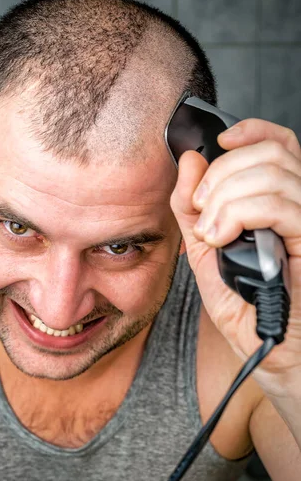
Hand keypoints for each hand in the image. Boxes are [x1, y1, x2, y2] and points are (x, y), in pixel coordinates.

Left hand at [170, 119, 300, 379]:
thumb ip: (193, 206)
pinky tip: (221, 237)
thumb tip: (191, 161)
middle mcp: (299, 206)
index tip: (221, 141)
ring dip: (226, 197)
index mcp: (278, 202)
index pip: (279, 144)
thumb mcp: (204, 248)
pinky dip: (239, 214)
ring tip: (210, 231)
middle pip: (270, 153)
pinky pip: (281, 207)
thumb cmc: (243, 303)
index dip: (252, 131)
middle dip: (222, 174)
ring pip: (273, 175)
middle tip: (202, 208)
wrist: (266, 349)